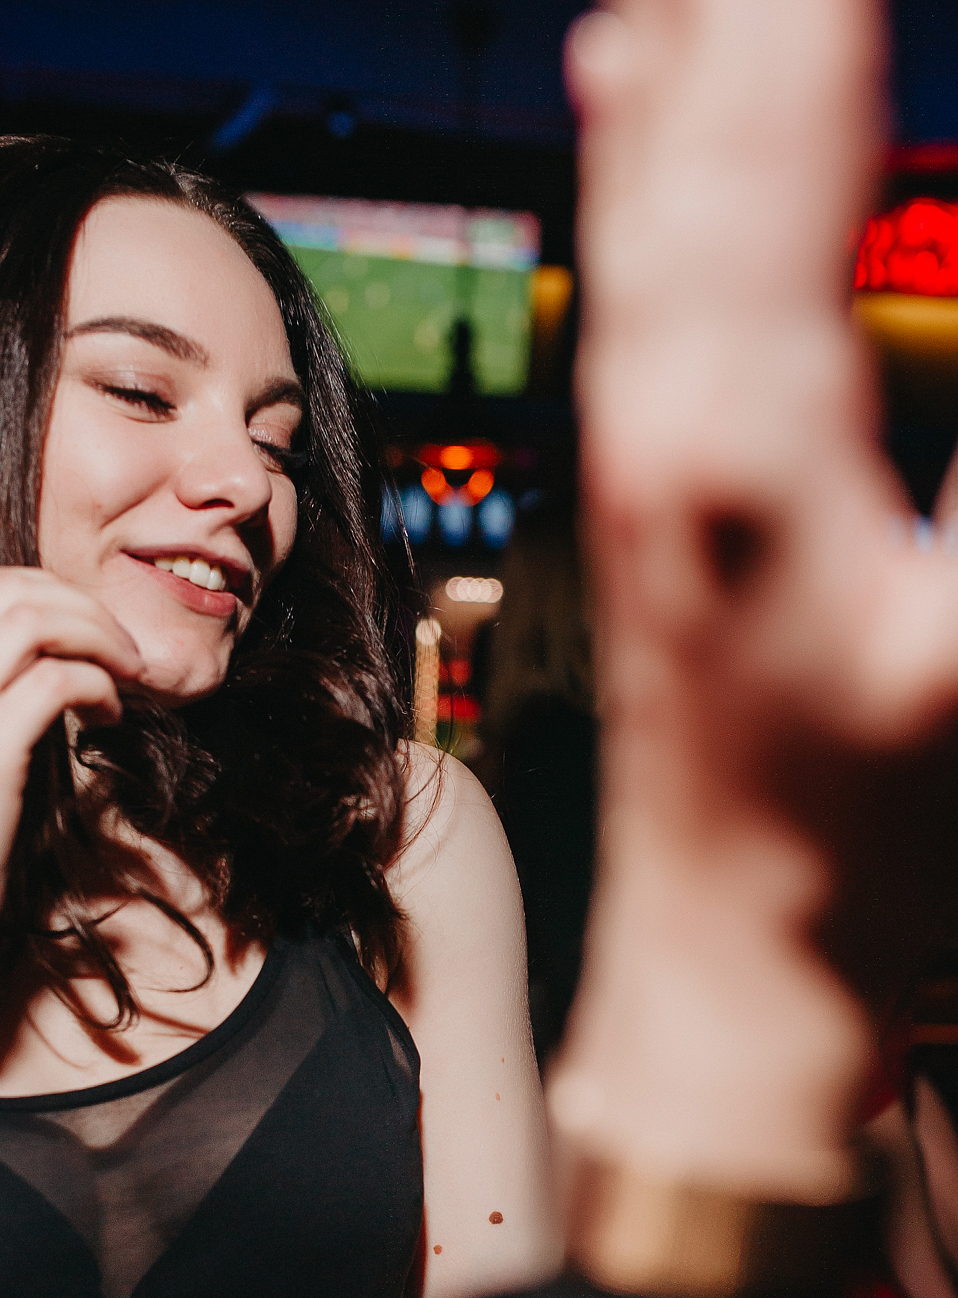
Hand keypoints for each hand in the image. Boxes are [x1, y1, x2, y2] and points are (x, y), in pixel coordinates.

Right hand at [0, 565, 141, 974]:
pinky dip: (100, 688)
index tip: (87, 631)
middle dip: (84, 609)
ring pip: (40, 621)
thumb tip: (39, 665)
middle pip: (14, 589)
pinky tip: (108, 719)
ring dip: (100, 640)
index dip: (47, 593)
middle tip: (124, 651)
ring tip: (127, 680)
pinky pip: (59, 680)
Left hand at [552, 0, 957, 1194]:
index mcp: (748, 434)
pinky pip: (630, 275)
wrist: (728, 947)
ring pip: (646, 190)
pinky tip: (628, 93)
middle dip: (743, 6)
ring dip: (679, 49)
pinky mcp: (636, 484)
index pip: (786, 136)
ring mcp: (633, 446)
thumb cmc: (859, 835)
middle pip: (698, 131)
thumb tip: (956, 316)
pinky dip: (639, 156)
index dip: (811, 10)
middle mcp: (662, 412)